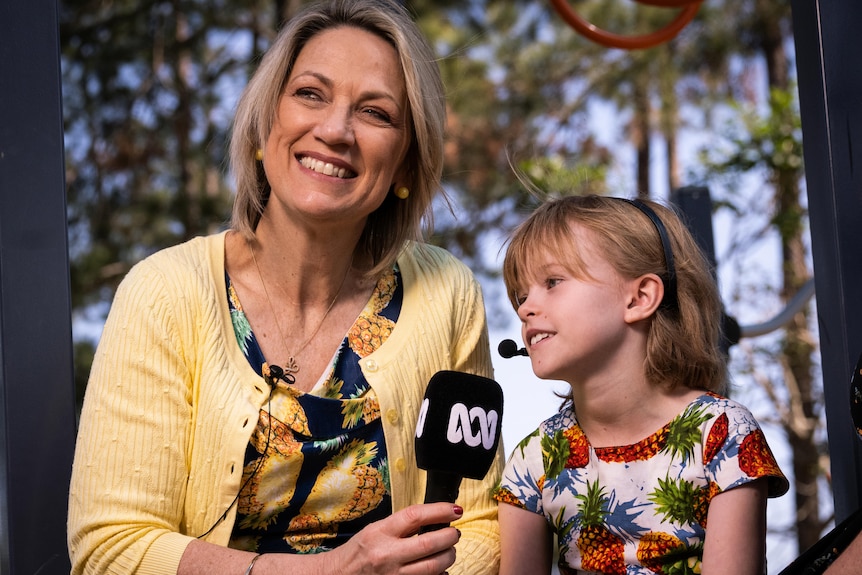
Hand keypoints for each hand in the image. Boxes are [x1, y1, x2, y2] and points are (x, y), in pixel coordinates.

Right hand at [324, 502, 462, 574]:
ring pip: (434, 566)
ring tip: (449, 550)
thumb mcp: (375, 530)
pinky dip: (440, 574)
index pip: (415, 516)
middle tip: (454, 533)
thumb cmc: (358, 552)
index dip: (440, 511)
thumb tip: (435, 517)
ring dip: (448, 556)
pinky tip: (440, 568)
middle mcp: (386, 555)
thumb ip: (401, 525)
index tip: (455, 510)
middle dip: (450, 536)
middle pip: (429, 543)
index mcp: (380, 533)